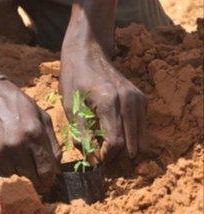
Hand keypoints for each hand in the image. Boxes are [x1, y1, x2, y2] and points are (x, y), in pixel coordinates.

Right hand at [0, 79, 60, 192]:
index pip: (47, 168)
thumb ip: (51, 139)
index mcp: (34, 132)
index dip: (49, 178)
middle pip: (30, 175)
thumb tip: (57, 164)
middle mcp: (16, 143)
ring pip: (11, 173)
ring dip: (13, 166)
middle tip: (31, 167)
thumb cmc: (13, 100)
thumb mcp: (38, 112)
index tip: (48, 180)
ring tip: (10, 149)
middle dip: (33, 173)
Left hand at [60, 35, 147, 161]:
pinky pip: (142, 126)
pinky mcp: (142, 98)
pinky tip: (116, 133)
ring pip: (141, 138)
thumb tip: (93, 160)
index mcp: (109, 102)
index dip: (106, 156)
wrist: (87, 53)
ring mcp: (138, 98)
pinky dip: (132, 136)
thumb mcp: (71, 106)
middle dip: (116, 156)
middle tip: (101, 156)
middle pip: (131, 144)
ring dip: (126, 148)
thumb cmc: (74, 79)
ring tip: (108, 146)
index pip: (116, 143)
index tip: (95, 158)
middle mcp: (129, 100)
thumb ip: (82, 134)